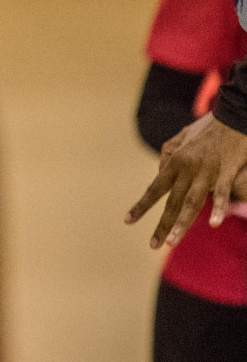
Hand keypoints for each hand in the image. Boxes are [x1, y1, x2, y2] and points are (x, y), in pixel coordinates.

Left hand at [127, 113, 246, 245]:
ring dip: (182, 223)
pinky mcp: (226, 171)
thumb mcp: (181, 137)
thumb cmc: (208, 127)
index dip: (141, 206)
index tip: (128, 221)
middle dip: (162, 225)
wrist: (233, 115)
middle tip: (153, 245)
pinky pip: (222, 193)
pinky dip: (218, 208)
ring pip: (191, 202)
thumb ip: (169, 154)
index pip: (154, 189)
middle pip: (172, 202)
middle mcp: (187, 169)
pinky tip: (214, 223)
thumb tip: (161, 171)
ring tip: (172, 242)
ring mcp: (207, 171)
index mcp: (175, 162)